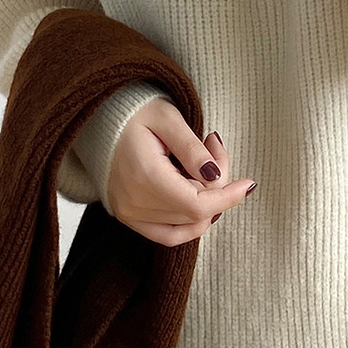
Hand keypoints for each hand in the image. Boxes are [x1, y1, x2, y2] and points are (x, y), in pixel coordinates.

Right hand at [107, 97, 257, 244]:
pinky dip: (190, 221)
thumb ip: (191, 148)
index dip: (228, 197)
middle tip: (212, 146)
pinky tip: (197, 195)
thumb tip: (214, 176)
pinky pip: (169, 234)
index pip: (197, 206)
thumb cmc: (133, 113)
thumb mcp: (166, 118)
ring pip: (187, 226)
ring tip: (200, 163)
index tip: (249, 184)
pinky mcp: (129, 218)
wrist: (98, 120)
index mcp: (144, 177)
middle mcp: (133, 204)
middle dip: (218, 186)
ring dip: (205, 201)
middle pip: (196, 214)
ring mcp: (129, 215)